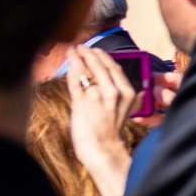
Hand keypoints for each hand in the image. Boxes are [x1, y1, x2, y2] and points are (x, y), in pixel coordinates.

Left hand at [65, 46, 139, 195]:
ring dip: (77, 58)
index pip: (114, 68)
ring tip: (71, 50)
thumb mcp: (123, 108)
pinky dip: (71, 70)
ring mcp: (97, 98)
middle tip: (81, 46)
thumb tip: (114, 79)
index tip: (95, 50)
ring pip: (86, 71)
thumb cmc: (109, 130)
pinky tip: (68, 63)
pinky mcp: (81, 104)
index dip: (103, 57)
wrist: (102, 149)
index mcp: (127, 92)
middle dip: (89, 53)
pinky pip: (75, 82)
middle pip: (100, 66)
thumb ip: (121, 93)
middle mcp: (114, 92)